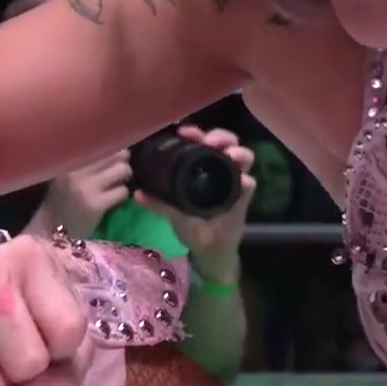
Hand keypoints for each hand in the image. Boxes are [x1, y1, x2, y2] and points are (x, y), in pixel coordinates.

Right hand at [32, 150, 131, 240]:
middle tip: (120, 172)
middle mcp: (75, 170)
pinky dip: (122, 196)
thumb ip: (86, 163)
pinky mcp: (95, 205)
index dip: (115, 149)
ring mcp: (85, 187)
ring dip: (124, 179)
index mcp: (67, 161)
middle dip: (122, 163)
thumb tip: (118, 151)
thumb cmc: (58, 205)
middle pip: (116, 154)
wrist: (47, 236)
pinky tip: (114, 201)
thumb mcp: (65, 177)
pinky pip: (122, 192)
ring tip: (117, 186)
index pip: (101, 144)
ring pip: (123, 170)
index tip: (117, 156)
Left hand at [133, 126, 255, 282]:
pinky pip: (249, 184)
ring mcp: (235, 182)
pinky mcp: (245, 198)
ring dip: (238, 151)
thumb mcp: (174, 214)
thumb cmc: (193, 227)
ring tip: (229, 153)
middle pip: (227, 143)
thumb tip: (137, 194)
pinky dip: (246, 180)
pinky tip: (241, 180)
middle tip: (209, 141)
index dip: (196, 134)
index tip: (184, 133)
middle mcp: (222, 170)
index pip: (203, 143)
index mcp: (204, 168)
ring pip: (244, 157)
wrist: (209, 251)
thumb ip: (159, 203)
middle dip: (221, 137)